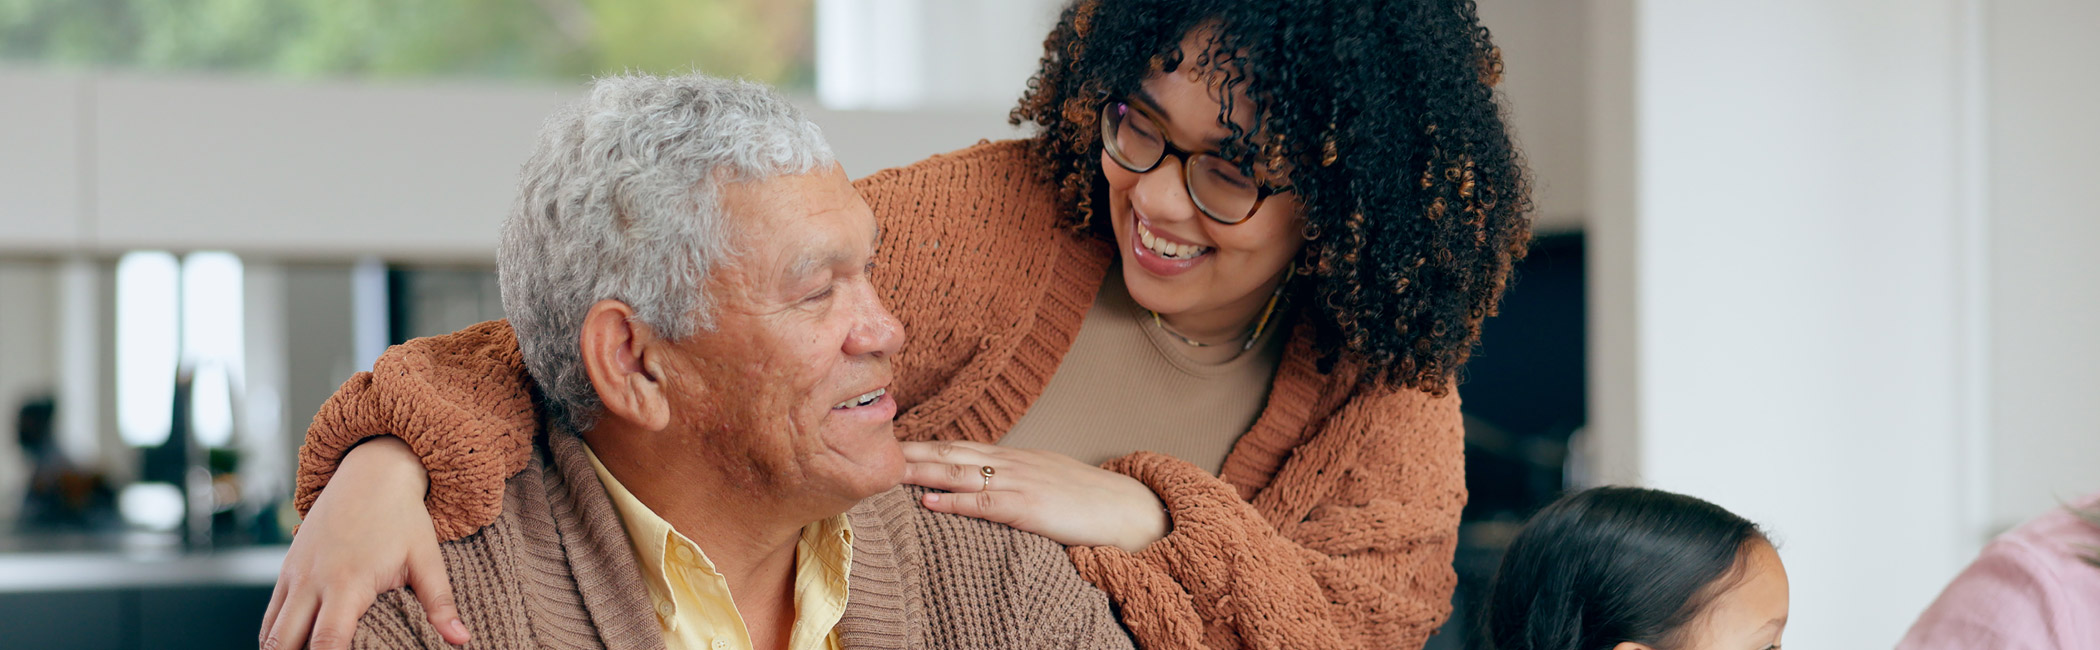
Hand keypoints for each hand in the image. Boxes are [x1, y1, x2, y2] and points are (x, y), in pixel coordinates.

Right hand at [260, 436, 468, 648]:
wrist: (372, 472)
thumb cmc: (403, 517)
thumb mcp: (426, 559)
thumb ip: (440, 603)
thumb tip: (462, 639)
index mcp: (348, 583)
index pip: (328, 641)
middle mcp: (312, 581)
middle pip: (286, 642)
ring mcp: (294, 574)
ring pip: (270, 631)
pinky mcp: (286, 568)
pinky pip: (270, 613)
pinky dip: (275, 634)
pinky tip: (292, 646)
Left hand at [899, 440, 1168, 552]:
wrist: (1127, 508)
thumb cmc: (1089, 499)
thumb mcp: (1046, 478)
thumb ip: (1014, 477)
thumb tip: (985, 482)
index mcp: (1014, 457)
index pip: (960, 445)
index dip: (924, 443)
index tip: (891, 442)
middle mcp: (1011, 463)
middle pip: (951, 452)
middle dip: (911, 451)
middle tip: (873, 447)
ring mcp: (1019, 483)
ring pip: (959, 473)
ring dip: (921, 471)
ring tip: (888, 470)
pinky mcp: (1029, 508)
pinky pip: (984, 504)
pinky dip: (954, 502)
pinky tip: (930, 501)